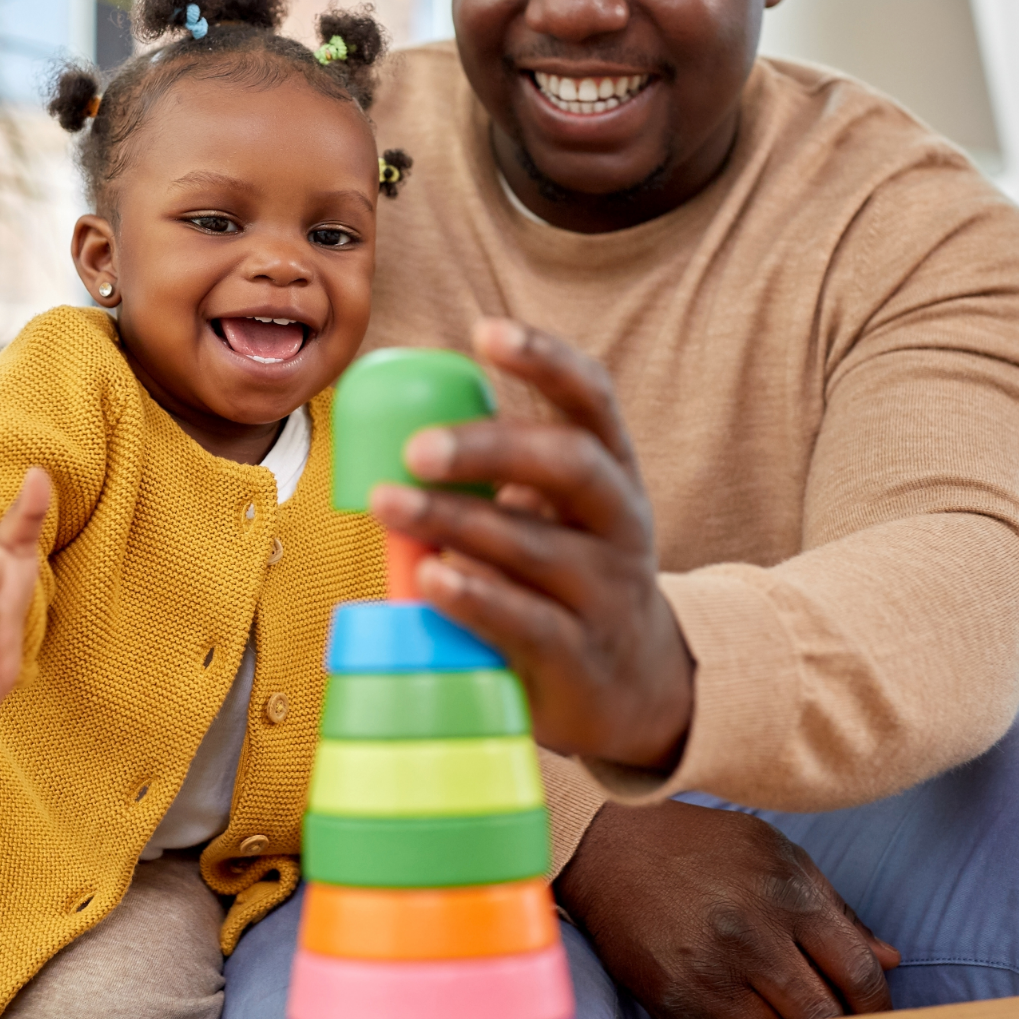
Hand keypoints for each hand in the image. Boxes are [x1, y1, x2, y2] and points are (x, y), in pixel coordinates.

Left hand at [369, 317, 694, 771]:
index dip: (546, 359)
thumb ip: (490, 474)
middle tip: (417, 448)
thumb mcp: (550, 515)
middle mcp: (621, 521)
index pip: (592, 399)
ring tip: (390, 504)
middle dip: (492, 447)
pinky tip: (434, 578)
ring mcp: (609, 591)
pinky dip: (478, 598)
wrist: (634, 687)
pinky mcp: (583, 656)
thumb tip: (384, 422)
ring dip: (456, 522)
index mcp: (608, 472)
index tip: (487, 331)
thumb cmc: (563, 579)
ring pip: (537, 546)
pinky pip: (532, 623)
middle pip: (571, 465)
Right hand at [556, 799, 899, 1018]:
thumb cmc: (697, 846)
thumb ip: (835, 909)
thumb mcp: (774, 855)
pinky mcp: (672, 998)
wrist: (604, 845)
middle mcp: (753, 936)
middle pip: (824, 1016)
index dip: (877, 1006)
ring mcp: (710, 972)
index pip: (859, 975)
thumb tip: (890, 962)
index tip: (873, 1016)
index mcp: (788, 896)